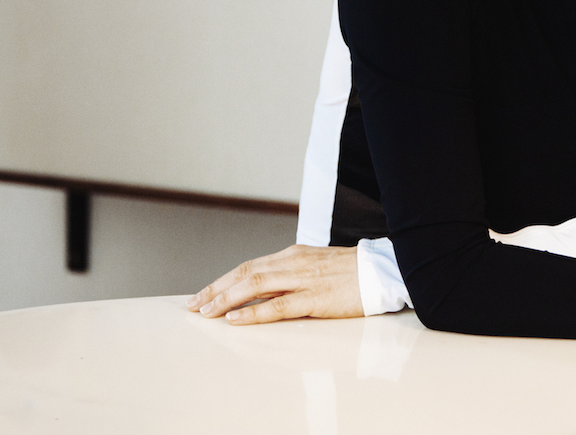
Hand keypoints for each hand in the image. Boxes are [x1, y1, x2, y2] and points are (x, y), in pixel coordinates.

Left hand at [187, 244, 362, 324]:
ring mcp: (303, 279)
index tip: (203, 294)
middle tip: (194, 305)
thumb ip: (289, 275)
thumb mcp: (314, 266)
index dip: (222, 281)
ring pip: (255, 286)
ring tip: (206, 313)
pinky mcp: (315, 298)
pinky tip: (236, 320)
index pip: (248, 266)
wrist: (381, 271)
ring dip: (226, 300)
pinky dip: (253, 312)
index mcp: (292, 255)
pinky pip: (277, 305)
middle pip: (244, 274)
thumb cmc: (350, 272)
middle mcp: (292, 263)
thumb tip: (263, 290)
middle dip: (215, 290)